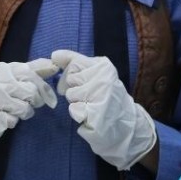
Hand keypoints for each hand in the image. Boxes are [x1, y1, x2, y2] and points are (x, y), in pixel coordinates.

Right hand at [0, 59, 58, 167]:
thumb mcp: (7, 77)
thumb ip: (30, 71)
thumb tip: (54, 64)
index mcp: (3, 70)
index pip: (32, 74)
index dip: (43, 87)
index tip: (48, 96)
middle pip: (32, 92)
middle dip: (33, 101)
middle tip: (23, 103)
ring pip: (26, 108)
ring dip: (22, 113)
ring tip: (10, 110)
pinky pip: (14, 121)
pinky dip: (11, 122)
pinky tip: (1, 118)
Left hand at [51, 49, 156, 169]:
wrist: (126, 124)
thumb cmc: (106, 96)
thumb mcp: (95, 73)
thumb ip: (74, 62)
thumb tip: (54, 56)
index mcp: (104, 66)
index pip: (74, 63)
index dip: (72, 74)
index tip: (80, 81)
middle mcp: (104, 78)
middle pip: (70, 79)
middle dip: (75, 88)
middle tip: (91, 95)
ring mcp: (101, 96)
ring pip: (70, 94)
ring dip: (77, 102)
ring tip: (92, 105)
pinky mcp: (96, 113)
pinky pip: (74, 109)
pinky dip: (79, 114)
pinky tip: (92, 115)